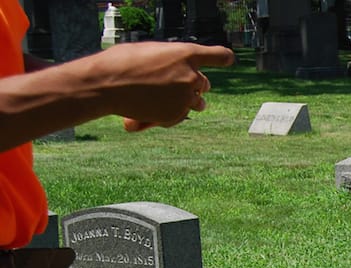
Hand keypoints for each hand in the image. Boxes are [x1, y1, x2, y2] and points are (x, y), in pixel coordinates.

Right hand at [102, 43, 234, 130]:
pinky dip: (167, 115)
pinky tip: (148, 112)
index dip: (224, 58)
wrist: (106, 83)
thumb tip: (176, 74)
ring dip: (190, 102)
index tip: (229, 60)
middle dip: (196, 84)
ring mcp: (186, 98)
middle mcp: (191, 76)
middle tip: (182, 83)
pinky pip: (179, 116)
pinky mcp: (176, 115)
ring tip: (175, 99)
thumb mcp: (150, 52)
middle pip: (204, 83)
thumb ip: (169, 62)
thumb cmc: (122, 62)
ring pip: (199, 103)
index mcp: (187, 54)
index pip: (219, 56)